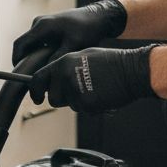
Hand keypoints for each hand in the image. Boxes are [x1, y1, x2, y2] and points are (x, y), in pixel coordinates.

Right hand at [11, 0, 127, 64]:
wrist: (97, 17)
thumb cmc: (87, 28)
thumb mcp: (73, 45)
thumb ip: (57, 57)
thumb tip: (44, 71)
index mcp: (42, 26)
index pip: (20, 45)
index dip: (16, 60)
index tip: (20, 74)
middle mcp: (39, 24)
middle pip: (24, 46)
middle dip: (26, 61)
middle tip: (33, 77)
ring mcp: (43, 25)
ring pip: (32, 45)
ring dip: (35, 57)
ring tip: (43, 72)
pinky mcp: (48, 28)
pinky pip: (39, 43)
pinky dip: (41, 53)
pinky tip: (50, 63)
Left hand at [30, 46, 155, 112]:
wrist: (131, 70)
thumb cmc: (112, 62)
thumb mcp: (83, 56)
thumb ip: (66, 68)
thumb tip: (55, 79)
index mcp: (63, 62)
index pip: (37, 79)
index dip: (35, 91)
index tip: (36, 97)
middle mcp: (65, 75)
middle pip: (53, 97)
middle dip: (63, 98)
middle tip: (80, 91)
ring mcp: (75, 89)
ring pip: (68, 105)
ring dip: (78, 102)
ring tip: (93, 90)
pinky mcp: (86, 102)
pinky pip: (83, 110)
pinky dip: (91, 107)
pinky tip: (101, 95)